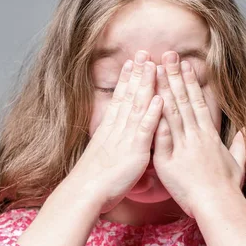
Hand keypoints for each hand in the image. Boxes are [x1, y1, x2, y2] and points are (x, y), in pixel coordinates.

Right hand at [69, 51, 161, 212]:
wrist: (86, 193)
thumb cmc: (94, 181)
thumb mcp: (102, 155)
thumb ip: (110, 143)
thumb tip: (113, 137)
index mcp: (110, 129)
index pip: (120, 98)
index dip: (126, 79)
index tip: (131, 62)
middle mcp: (117, 128)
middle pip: (128, 95)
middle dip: (136, 73)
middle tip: (143, 52)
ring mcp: (126, 137)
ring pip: (137, 106)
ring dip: (146, 85)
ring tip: (153, 65)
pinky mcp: (135, 150)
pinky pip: (145, 129)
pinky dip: (152, 113)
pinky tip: (159, 97)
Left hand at [153, 52, 245, 217]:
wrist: (219, 205)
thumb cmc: (228, 188)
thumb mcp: (238, 164)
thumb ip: (240, 146)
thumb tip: (244, 132)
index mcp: (210, 136)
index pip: (198, 102)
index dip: (190, 83)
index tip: (185, 65)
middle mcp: (197, 136)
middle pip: (184, 101)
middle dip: (175, 76)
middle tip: (168, 55)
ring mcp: (183, 146)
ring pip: (172, 112)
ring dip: (164, 89)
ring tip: (156, 69)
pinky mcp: (170, 160)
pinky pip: (161, 136)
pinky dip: (156, 119)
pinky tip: (149, 102)